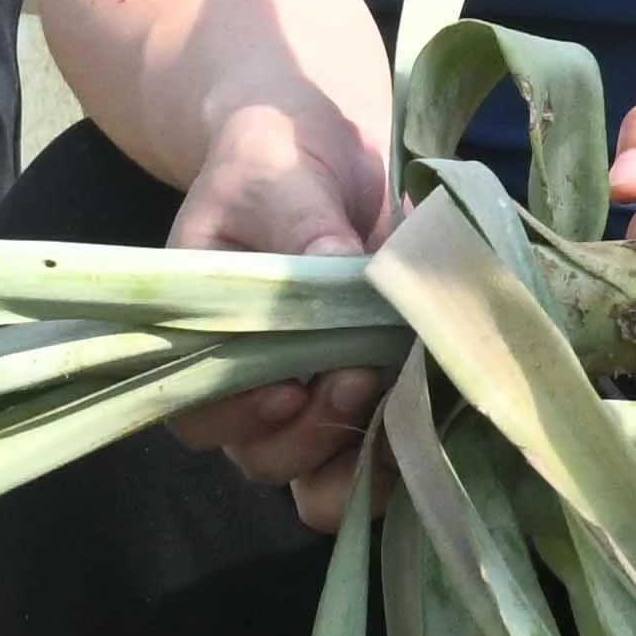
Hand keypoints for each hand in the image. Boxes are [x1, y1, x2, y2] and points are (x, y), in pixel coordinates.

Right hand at [173, 104, 403, 527]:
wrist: (329, 153)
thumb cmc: (279, 161)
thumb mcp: (278, 175)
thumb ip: (300, 224)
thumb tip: (333, 265)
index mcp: (202, 337)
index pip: (198, 414)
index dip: (242, 417)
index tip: (291, 387)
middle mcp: (248, 386)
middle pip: (262, 459)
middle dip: (311, 437)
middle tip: (358, 378)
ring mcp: (309, 403)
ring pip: (319, 482)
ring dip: (361, 462)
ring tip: (402, 408)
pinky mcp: (369, 402)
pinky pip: (377, 467)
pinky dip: (404, 460)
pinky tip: (436, 424)